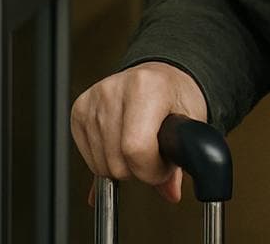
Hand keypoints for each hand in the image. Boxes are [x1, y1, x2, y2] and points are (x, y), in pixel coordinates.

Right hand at [70, 61, 207, 203]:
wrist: (158, 76)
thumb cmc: (175, 96)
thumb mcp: (190, 121)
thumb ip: (181, 158)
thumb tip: (170, 192)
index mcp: (147, 87)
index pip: (136, 148)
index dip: (151, 170)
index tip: (162, 169)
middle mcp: (115, 89)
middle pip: (117, 162)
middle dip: (139, 170)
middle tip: (153, 155)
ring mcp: (94, 99)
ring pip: (101, 165)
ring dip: (122, 167)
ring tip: (139, 147)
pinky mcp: (79, 109)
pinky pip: (88, 158)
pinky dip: (106, 161)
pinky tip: (121, 144)